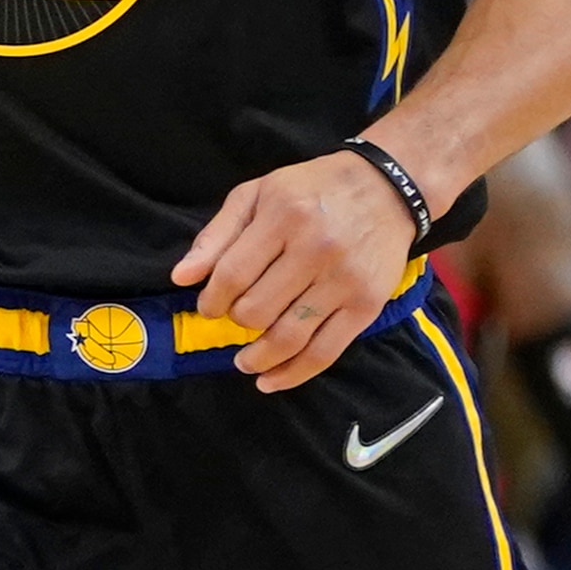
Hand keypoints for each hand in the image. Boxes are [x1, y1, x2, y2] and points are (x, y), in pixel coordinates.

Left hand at [175, 148, 419, 390]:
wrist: (388, 189)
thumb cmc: (315, 189)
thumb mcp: (260, 193)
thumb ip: (218, 234)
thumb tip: (182, 278)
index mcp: (284, 216)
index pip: (233, 275)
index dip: (212, 300)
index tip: (209, 307)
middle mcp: (315, 249)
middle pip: (257, 310)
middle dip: (237, 321)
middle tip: (236, 319)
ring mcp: (344, 281)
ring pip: (288, 337)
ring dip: (258, 358)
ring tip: (245, 361)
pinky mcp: (366, 306)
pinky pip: (325, 352)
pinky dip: (293, 374)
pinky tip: (271, 380)